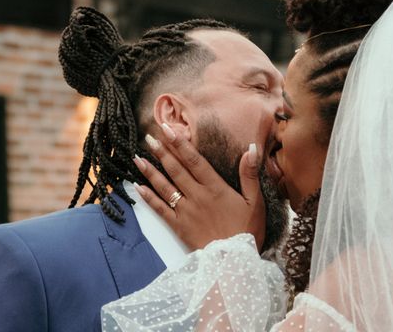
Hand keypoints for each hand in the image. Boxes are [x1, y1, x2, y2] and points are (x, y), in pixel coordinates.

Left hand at [133, 123, 265, 250]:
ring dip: (150, 171)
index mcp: (215, 187)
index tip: (167, 129)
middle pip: (176, 170)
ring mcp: (186, 211)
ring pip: (165, 187)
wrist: (233, 263)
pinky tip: (137, 187)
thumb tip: (251, 149)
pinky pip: (160, 209)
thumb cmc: (247, 230)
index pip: (194, 160)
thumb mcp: (255, 201)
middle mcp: (197, 196)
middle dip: (162, 152)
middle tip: (149, 138)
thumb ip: (249, 175)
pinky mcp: (179, 226)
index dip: (180, 144)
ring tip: (137, 158)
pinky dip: (148, 198)